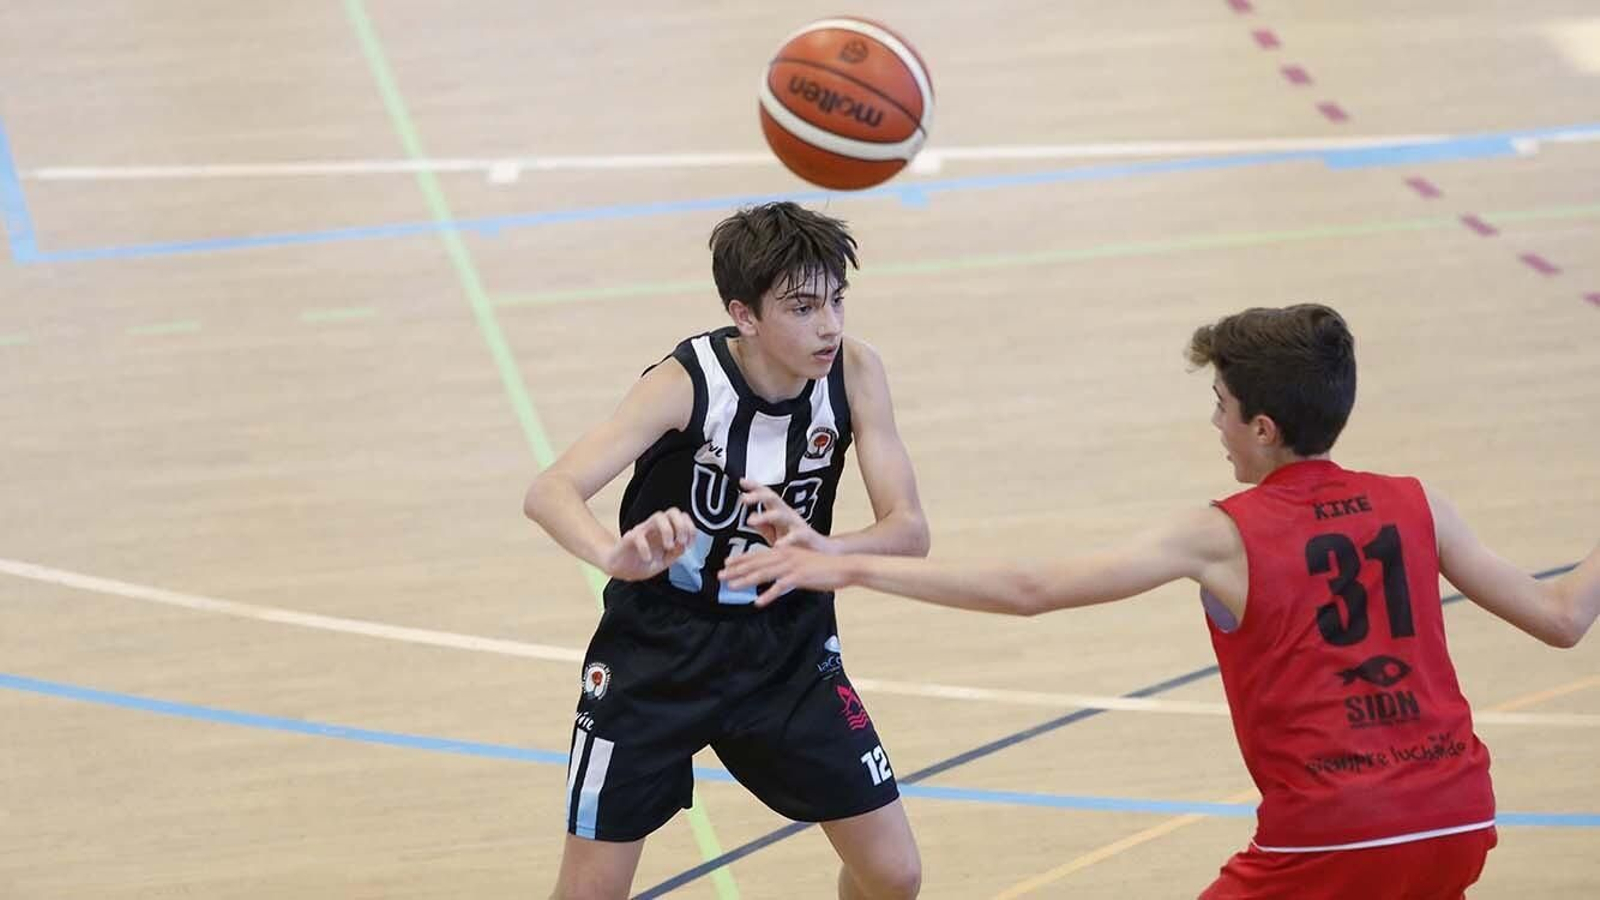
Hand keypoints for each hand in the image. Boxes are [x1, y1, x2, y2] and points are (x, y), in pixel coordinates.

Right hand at [602, 509, 695, 580]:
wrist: (620, 569)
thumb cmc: (643, 563)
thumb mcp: (664, 561)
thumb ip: (676, 553)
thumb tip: (684, 545)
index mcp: (665, 531)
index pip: (681, 517)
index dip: (690, 527)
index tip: (690, 543)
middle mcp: (655, 528)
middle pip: (672, 512)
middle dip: (681, 525)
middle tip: (680, 541)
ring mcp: (642, 530)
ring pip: (658, 517)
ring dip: (667, 531)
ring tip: (668, 547)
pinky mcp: (630, 538)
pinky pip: (638, 536)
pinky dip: (645, 548)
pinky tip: (647, 559)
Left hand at [720, 545, 853, 606]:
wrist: (843, 567)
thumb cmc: (823, 567)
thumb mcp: (801, 563)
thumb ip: (786, 567)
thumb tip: (773, 575)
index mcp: (784, 552)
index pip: (758, 555)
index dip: (741, 559)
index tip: (726, 564)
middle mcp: (785, 556)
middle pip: (756, 563)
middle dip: (736, 569)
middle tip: (720, 575)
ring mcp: (792, 566)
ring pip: (763, 573)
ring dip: (746, 580)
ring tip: (731, 586)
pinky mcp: (800, 577)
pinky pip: (780, 587)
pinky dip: (768, 594)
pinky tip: (758, 602)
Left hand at [738, 478, 832, 552]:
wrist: (824, 554)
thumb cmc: (800, 545)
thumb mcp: (779, 535)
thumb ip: (765, 528)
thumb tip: (751, 518)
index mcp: (780, 514)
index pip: (767, 496)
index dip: (755, 487)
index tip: (742, 481)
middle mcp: (789, 516)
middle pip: (773, 499)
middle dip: (758, 496)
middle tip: (744, 498)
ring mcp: (798, 525)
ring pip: (782, 514)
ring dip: (765, 516)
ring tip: (752, 520)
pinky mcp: (807, 537)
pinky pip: (797, 536)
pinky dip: (787, 540)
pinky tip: (778, 545)